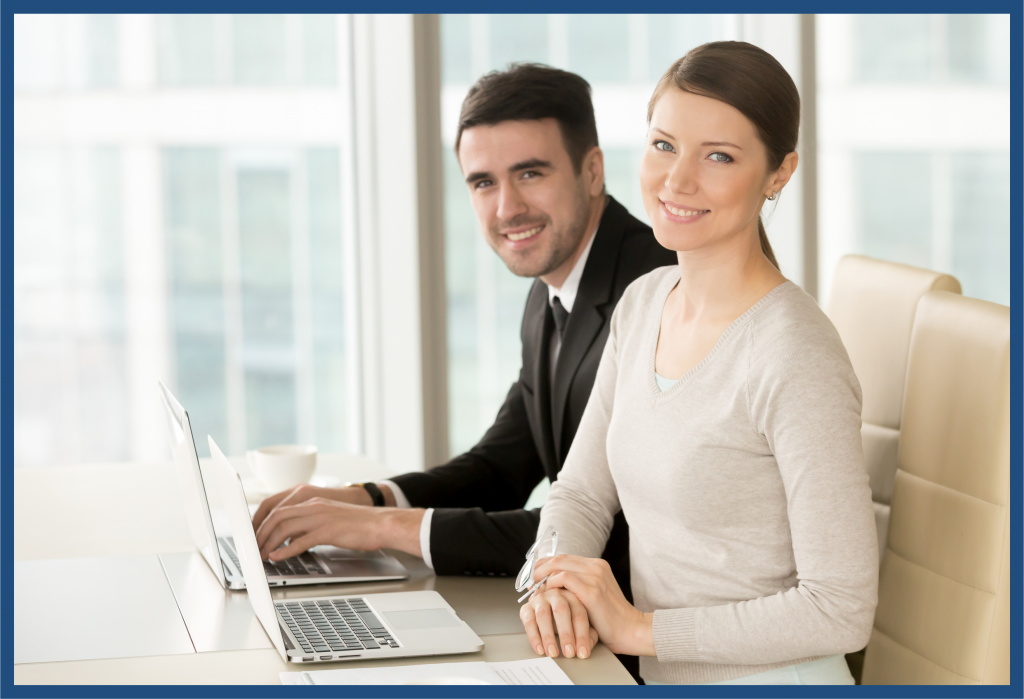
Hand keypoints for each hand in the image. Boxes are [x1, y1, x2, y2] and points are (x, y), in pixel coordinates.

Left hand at [254, 497, 423, 560]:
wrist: (380, 523)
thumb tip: (289, 536)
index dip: (259, 520)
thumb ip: (308, 523)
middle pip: (276, 515)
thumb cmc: (356, 524)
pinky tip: (278, 557)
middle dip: (259, 533)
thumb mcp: (327, 518)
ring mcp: (320, 516)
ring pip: (284, 527)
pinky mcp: (328, 530)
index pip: (276, 505)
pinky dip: (285, 550)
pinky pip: (301, 540)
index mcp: (311, 500)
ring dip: (268, 542)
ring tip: (262, 555)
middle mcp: (313, 504)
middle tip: (253, 548)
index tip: (252, 533)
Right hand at [520, 586, 598, 659]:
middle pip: (561, 611)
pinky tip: (540, 649)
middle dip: (566, 634)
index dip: (582, 635)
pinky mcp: (526, 608)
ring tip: (553, 653)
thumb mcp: (582, 625)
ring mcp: (540, 599)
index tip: (582, 653)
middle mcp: (556, 594)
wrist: (548, 611)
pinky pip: (529, 622)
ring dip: (548, 636)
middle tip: (569, 652)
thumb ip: (588, 635)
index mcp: (573, 596)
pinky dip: (534, 637)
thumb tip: (587, 648)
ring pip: (543, 615)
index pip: (579, 614)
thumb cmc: (568, 619)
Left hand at [532, 555, 654, 656]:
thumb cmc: (610, 618)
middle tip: (527, 581)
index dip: (545, 565)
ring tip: (533, 589)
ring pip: (558, 565)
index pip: (564, 558)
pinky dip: (550, 584)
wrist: (631, 630)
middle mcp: (596, 566)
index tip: (533, 575)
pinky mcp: (592, 590)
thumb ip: (577, 586)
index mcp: (597, 565)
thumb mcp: (594, 595)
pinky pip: (563, 579)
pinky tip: (546, 594)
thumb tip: (550, 584)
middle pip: (559, 558)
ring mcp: (595, 576)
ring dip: (541, 577)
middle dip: (539, 568)